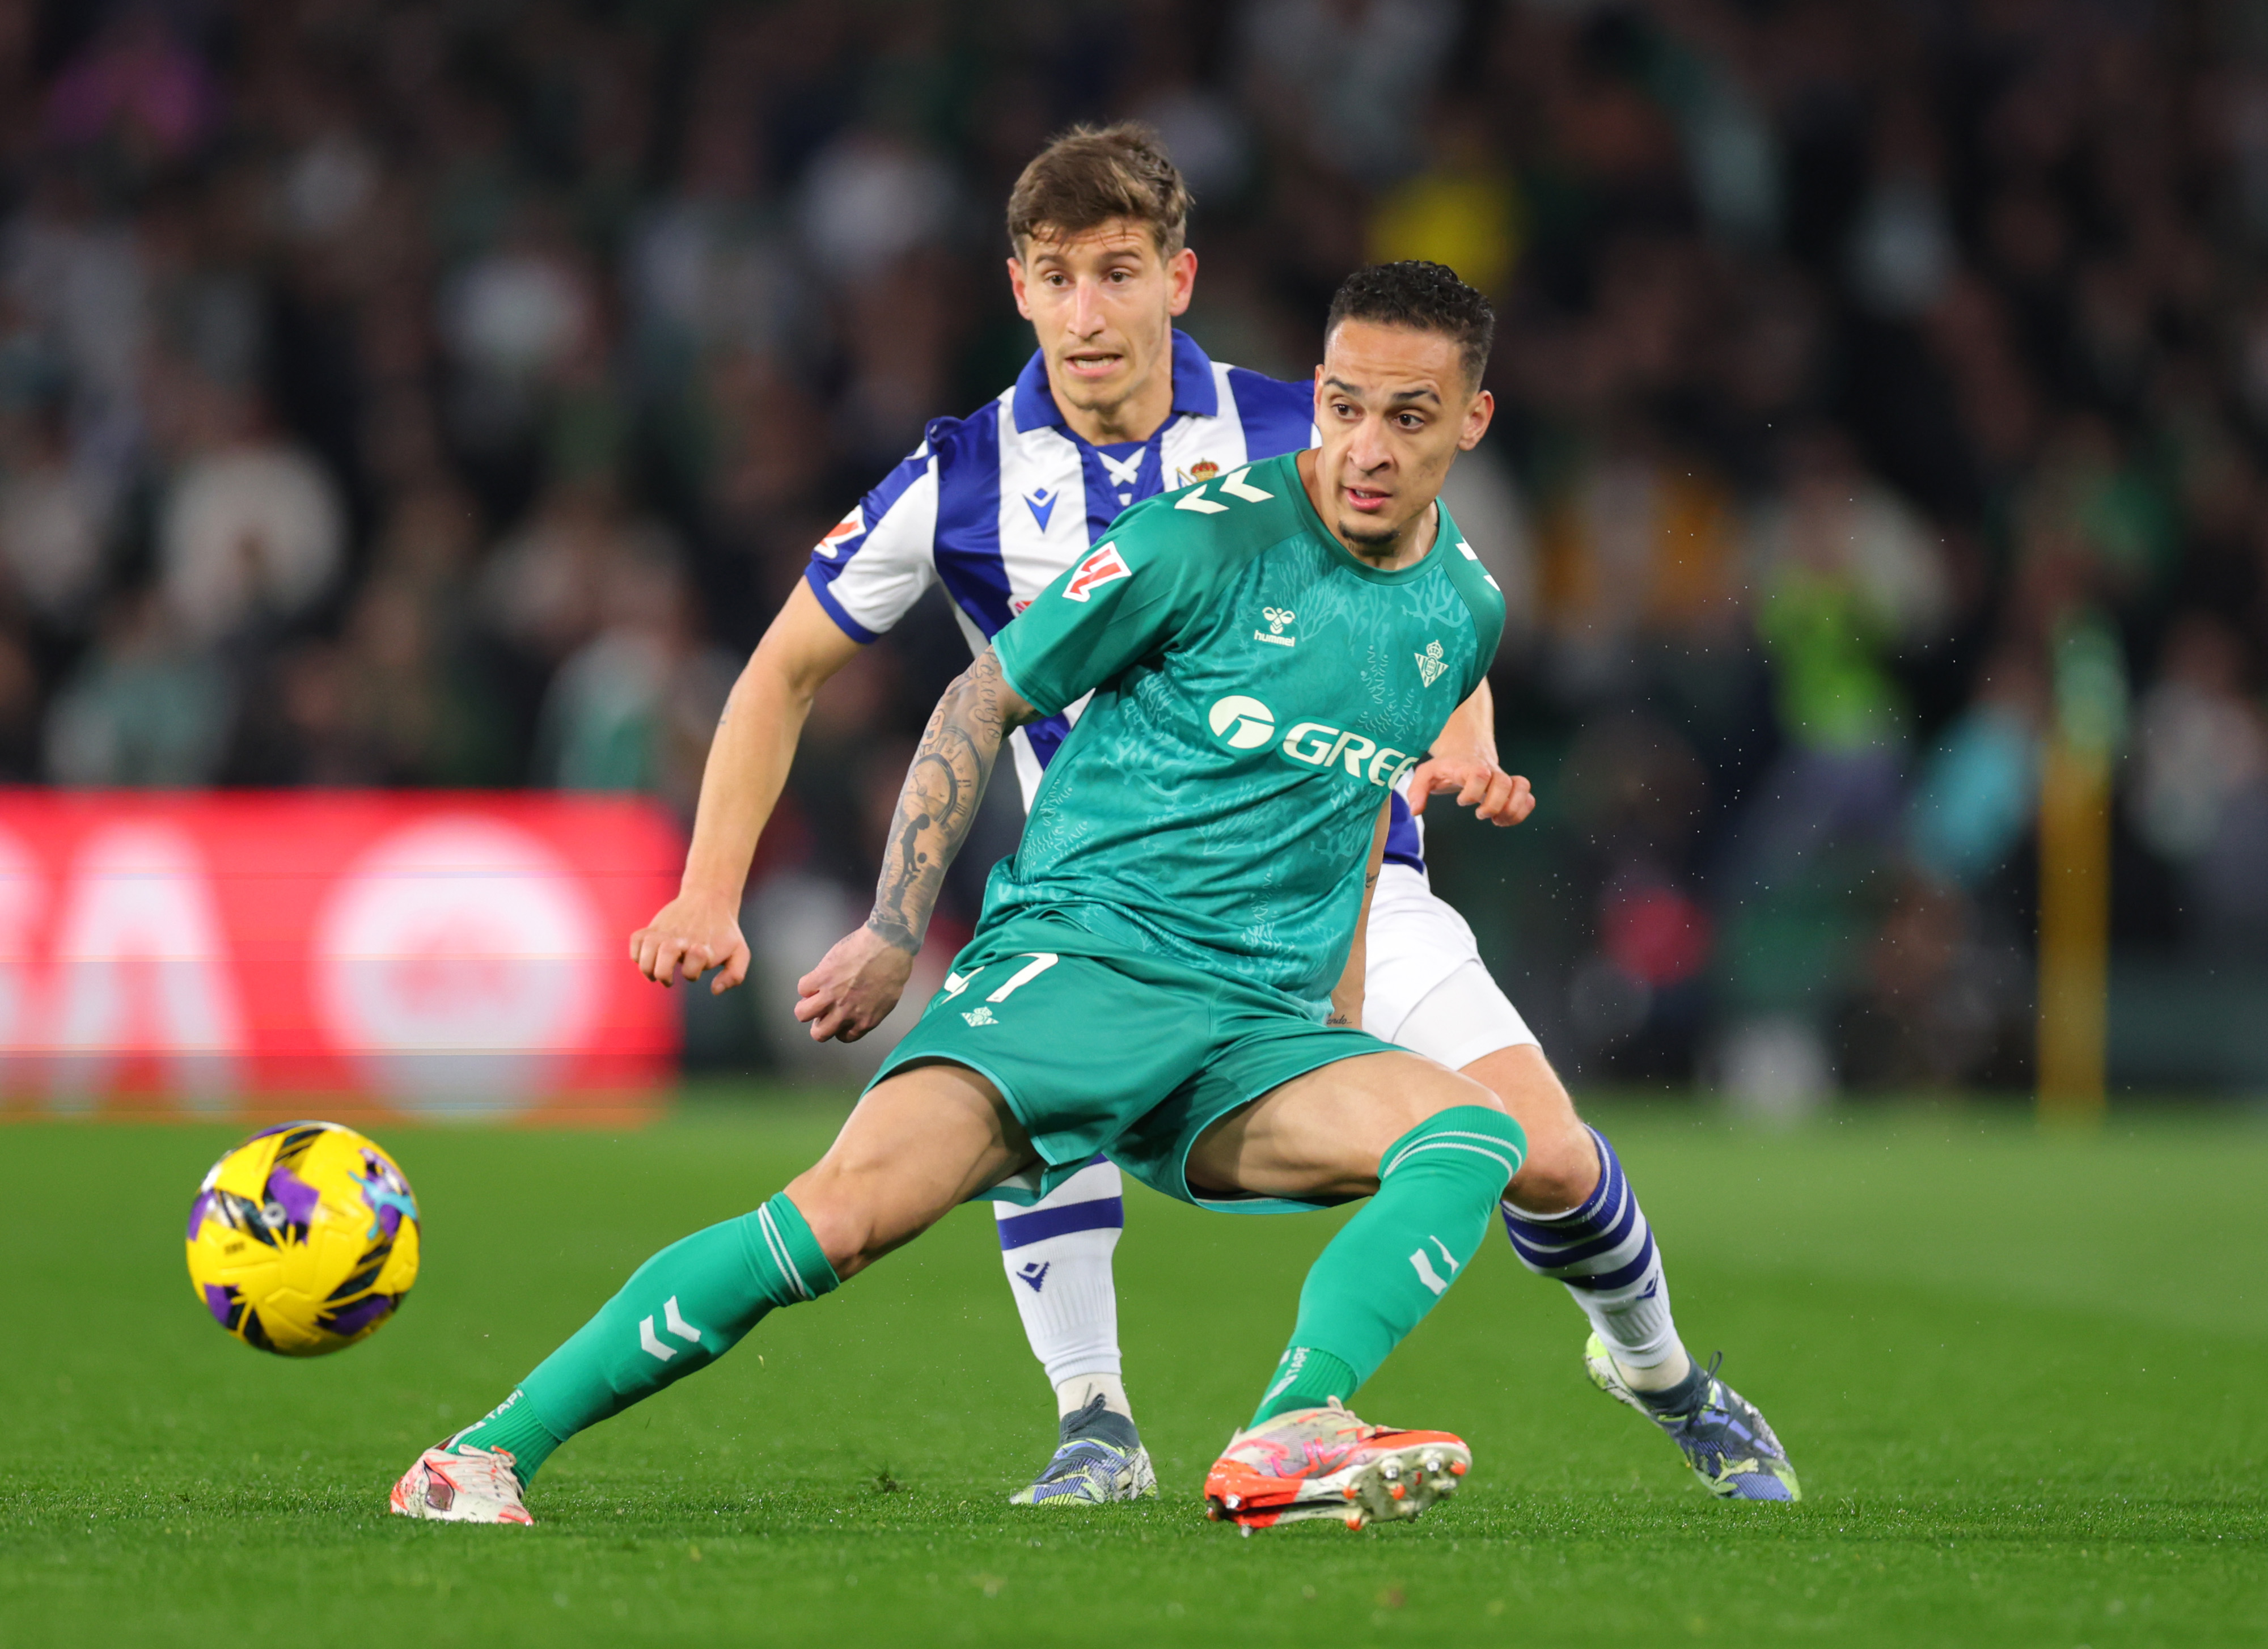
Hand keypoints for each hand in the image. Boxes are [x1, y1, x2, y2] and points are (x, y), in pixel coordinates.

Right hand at [630, 892, 750, 993]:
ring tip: (655, 973)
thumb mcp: (740, 952)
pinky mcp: (654, 926)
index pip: (696, 960)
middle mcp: (684, 938)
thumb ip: (734, 975)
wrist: (710, 898)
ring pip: (647, 948)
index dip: (693, 970)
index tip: (697, 966)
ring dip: (647, 967)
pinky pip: (636, 940)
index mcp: (705, 946)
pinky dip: (636, 953)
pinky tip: (647, 959)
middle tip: (669, 980)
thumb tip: (714, 990)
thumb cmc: (724, 932)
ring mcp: (667, 931)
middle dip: (663, 974)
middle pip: (666, 954)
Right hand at [793, 925, 915, 1041]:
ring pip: (802, 1013)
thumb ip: (869, 1011)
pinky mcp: (821, 977)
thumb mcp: (886, 1000)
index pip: (843, 1036)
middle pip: (819, 1033)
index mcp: (865, 1021)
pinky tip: (817, 978)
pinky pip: (802, 988)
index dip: (838, 1027)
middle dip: (819, 1024)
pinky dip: (808, 984)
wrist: (888, 945)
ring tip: (813, 997)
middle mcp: (845, 1014)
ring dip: (806, 1006)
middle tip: (823, 1011)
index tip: (839, 1017)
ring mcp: (831, 996)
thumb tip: (857, 1010)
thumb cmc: (894, 969)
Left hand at [1406, 751, 1534, 826]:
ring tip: (1497, 819)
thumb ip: (1417, 790)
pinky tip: (1504, 820)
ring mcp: (1503, 779)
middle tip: (1480, 813)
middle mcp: (1490, 771)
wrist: (1466, 750)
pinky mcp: (1512, 789)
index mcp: (1468, 767)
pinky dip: (1521, 812)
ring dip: (1512, 809)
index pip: (1479, 774)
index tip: (1462, 801)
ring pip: (1522, 787)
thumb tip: (1415, 810)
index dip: (1472, 791)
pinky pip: (1528, 797)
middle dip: (1494, 803)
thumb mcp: (1427, 773)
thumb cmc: (1447, 766)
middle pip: (1504, 783)